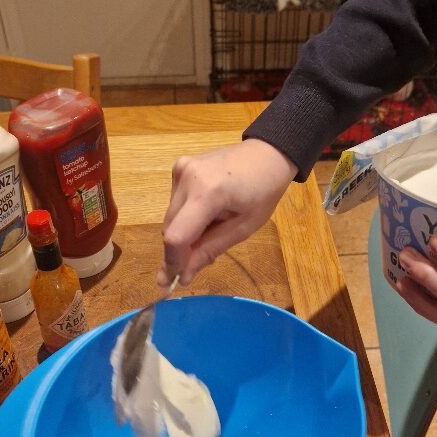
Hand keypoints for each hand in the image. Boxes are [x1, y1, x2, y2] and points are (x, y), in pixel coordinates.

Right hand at [158, 139, 295, 285]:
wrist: (266, 154)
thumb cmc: (263, 192)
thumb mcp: (243, 228)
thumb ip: (210, 250)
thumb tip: (184, 276)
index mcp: (208, 193)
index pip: (176, 236)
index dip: (172, 262)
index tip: (170, 282)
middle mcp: (187, 178)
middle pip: (170, 229)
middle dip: (179, 251)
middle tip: (195, 264)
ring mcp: (180, 170)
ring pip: (170, 218)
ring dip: (184, 233)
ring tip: (211, 229)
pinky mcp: (179, 167)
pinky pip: (175, 203)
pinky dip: (185, 216)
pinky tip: (205, 213)